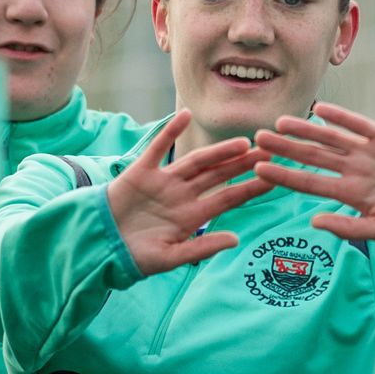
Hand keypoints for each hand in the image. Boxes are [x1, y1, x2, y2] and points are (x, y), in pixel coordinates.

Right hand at [105, 111, 271, 275]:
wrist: (99, 246)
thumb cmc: (134, 257)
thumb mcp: (169, 257)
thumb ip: (201, 248)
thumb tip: (236, 239)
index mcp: (192, 217)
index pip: (229, 198)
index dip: (251, 187)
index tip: (275, 177)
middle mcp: (182, 195)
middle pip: (219, 175)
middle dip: (243, 164)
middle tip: (270, 150)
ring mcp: (163, 182)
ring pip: (196, 161)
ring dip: (219, 151)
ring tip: (243, 142)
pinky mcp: (141, 172)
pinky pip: (158, 148)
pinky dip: (170, 131)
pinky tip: (184, 116)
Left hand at [254, 102, 374, 243]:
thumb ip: (347, 228)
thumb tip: (314, 223)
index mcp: (348, 193)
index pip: (308, 182)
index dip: (283, 175)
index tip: (258, 170)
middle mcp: (353, 170)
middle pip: (312, 156)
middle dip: (285, 147)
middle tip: (258, 139)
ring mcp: (367, 152)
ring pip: (329, 138)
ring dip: (305, 130)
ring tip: (280, 122)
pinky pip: (358, 125)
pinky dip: (340, 117)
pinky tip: (319, 110)